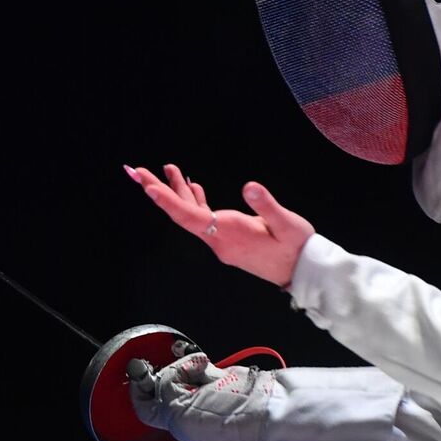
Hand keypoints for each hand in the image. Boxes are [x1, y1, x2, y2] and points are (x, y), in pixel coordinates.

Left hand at [126, 164, 314, 286]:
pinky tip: (192, 187)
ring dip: (177, 192)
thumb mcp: (288, 224)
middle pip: (182, 214)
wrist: (303, 271)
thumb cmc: (297, 247)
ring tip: (165, 169)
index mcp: (230, 234)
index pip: (191, 217)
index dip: (169, 201)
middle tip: (137, 172)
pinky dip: (195, 201)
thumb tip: (250, 187)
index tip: (149, 187)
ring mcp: (222, 240)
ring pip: (191, 214)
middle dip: (159, 192)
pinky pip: (205, 218)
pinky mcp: (228, 238)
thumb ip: (267, 205)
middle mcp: (219, 240)